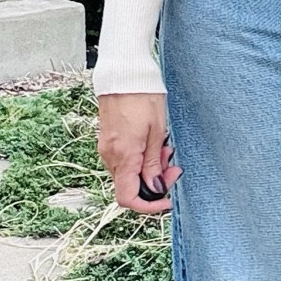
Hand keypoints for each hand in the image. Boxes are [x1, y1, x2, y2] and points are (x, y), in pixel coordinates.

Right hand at [97, 91, 179, 212]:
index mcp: (124, 157)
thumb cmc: (142, 97)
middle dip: (154, 183)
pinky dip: (140, 159)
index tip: (166, 199)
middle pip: (130, 187)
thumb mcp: (157, 132)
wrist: (124, 74)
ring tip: (165, 149)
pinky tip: (153, 144)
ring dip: (149, 169)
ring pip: (128, 174)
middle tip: (173, 166)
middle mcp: (110, 156)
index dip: (148, 206)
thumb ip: (154, 164)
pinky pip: (124, 160)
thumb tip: (155, 188)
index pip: (128, 199)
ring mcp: (107, 148)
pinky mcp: (108, 141)